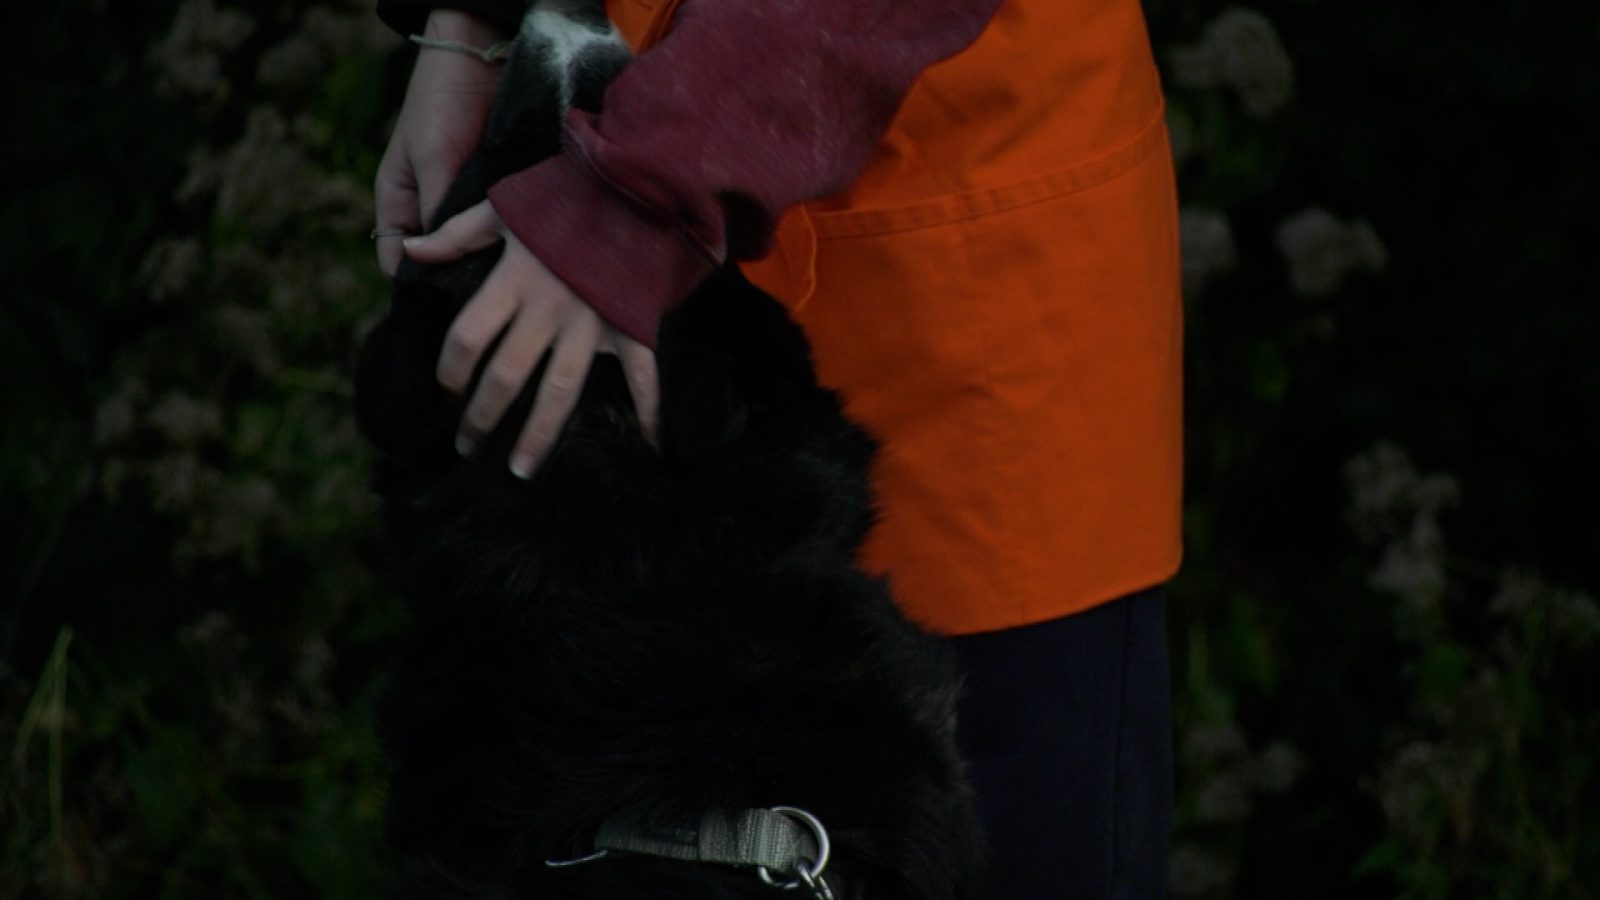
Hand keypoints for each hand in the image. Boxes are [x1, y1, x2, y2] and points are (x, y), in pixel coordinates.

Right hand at [374, 11, 506, 276]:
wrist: (482, 59)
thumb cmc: (442, 103)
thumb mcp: (433, 158)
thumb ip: (434, 210)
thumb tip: (439, 263)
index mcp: (398, 206)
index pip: (400, 264)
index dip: (417, 288)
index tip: (447, 309)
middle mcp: (429, 212)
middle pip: (439, 265)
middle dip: (458, 282)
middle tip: (487, 302)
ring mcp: (462, 206)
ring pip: (470, 252)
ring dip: (487, 265)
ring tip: (511, 287)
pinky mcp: (494, 197)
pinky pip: (496, 231)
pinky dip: (507, 244)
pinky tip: (526, 259)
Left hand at [404, 201, 659, 477]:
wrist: (633, 186)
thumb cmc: (564, 197)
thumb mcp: (505, 207)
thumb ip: (457, 234)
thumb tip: (409, 249)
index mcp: (514, 281)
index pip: (467, 339)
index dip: (449, 372)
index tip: (444, 391)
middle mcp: (549, 310)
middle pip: (505, 377)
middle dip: (481, 417)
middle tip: (467, 445)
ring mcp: (592, 324)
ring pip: (559, 392)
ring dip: (539, 435)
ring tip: (519, 470)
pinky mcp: (630, 327)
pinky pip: (642, 375)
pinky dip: (649, 408)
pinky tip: (649, 443)